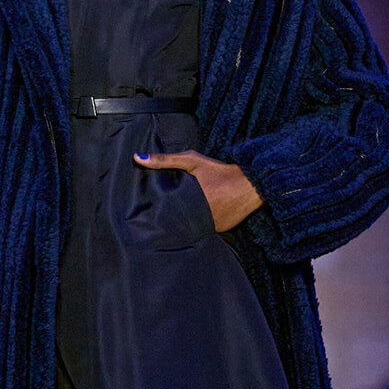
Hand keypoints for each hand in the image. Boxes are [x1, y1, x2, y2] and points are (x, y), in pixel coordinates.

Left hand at [134, 149, 262, 232]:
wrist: (251, 183)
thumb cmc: (220, 171)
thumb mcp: (192, 161)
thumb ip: (164, 160)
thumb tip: (137, 157)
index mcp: (189, 203)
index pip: (166, 215)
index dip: (157, 217)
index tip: (147, 219)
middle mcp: (200, 218)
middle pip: (178, 224)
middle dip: (170, 223)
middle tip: (157, 224)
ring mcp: (212, 227)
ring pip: (192, 229)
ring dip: (186, 226)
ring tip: (176, 223)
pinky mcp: (222, 230)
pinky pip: (207, 230)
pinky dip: (201, 226)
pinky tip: (196, 222)